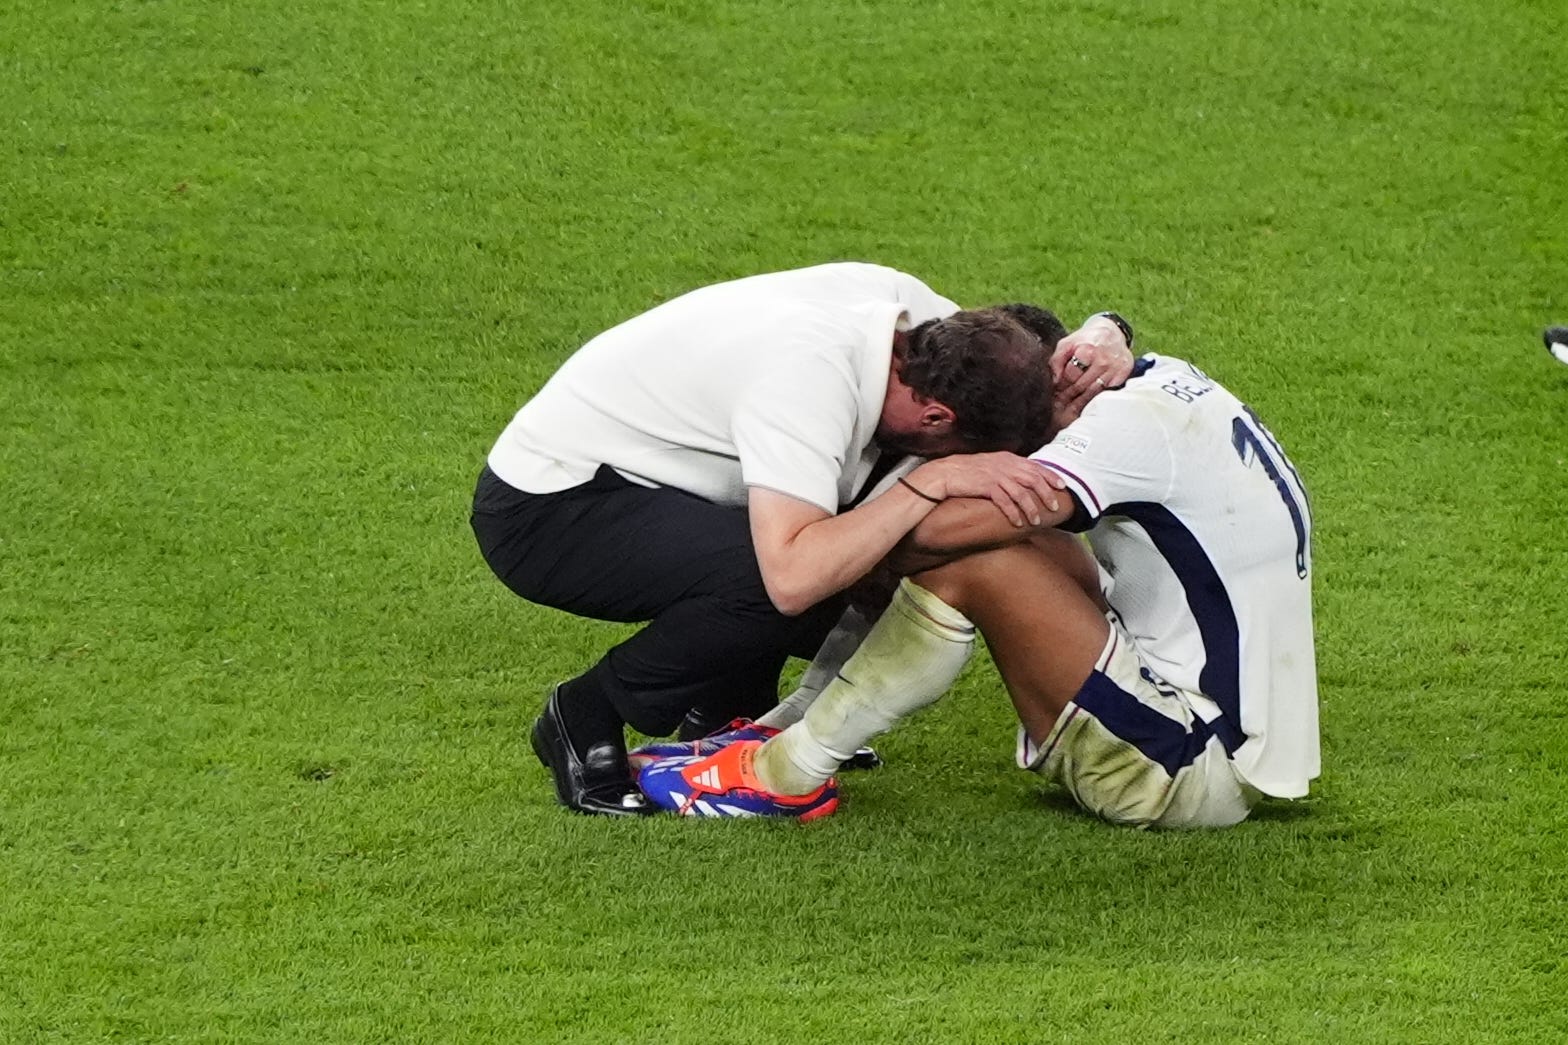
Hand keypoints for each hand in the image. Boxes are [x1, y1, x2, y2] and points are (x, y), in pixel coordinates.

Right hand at [911, 452, 1066, 527]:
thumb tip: (1024, 479)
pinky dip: (1013, 513)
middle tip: (1054, 507)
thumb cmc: (967, 472)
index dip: (1050, 476)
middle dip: (1046, 494)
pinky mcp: (986, 486)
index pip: (1035, 466)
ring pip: (1021, 493)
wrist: (945, 474)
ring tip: (1037, 520)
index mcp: (1007, 459)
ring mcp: (996, 475)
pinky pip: (1005, 501)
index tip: (1062, 486)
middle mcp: (1004, 465)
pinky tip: (1018, 522)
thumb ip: (1007, 469)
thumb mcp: (991, 465)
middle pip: (1033, 479)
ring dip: (1031, 508)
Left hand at [1050, 315, 1135, 423]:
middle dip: (1068, 396)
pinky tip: (1087, 403)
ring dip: (1080, 402)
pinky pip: (1106, 392)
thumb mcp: (1068, 343)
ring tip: (1069, 407)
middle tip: (1058, 405)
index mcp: (1088, 350)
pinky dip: (1096, 399)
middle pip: (1081, 386)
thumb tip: (1055, 380)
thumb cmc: (1086, 339)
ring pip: (1094, 392)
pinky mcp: (1123, 374)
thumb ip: (1057, 360)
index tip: (1055, 392)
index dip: (1061, 385)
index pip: (1070, 375)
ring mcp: (1115, 369)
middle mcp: (1103, 360)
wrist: (1112, 332)